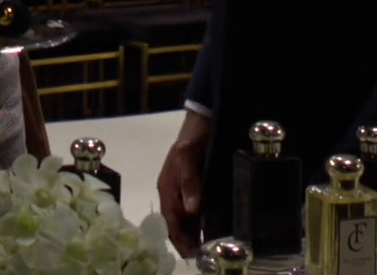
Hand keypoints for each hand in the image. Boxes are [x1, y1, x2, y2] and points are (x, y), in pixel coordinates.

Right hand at [159, 109, 213, 257]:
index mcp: (166, 187)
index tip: (191, 254)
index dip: (179, 238)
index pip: (170, 220)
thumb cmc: (191, 139)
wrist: (201, 120)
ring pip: (186, 219)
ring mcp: (183, 190)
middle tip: (202, 256)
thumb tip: (192, 210)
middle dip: (186, 240)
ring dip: (194, 233)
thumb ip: (189, 183)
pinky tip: (211, 230)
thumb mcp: (187, 158)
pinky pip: (195, 210)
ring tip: (207, 248)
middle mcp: (173, 192)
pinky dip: (200, 223)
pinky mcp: (194, 186)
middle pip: (177, 223)